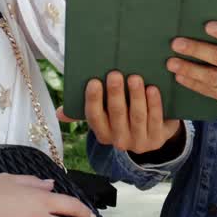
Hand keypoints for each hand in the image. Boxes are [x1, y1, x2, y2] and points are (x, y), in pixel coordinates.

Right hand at [57, 71, 181, 154]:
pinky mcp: (158, 139)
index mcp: (103, 133)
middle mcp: (120, 141)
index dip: (93, 100)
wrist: (153, 133)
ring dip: (136, 96)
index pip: (94, 117)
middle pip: (117, 115)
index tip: (94, 81)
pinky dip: (154, 103)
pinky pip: (155, 119)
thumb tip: (59, 113)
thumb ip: (85, 112)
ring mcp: (140, 142)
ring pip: (137, 116)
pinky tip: (152, 88)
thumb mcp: (105, 116)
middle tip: (114, 74)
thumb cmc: (124, 117)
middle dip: (115, 94)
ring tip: (134, 77)